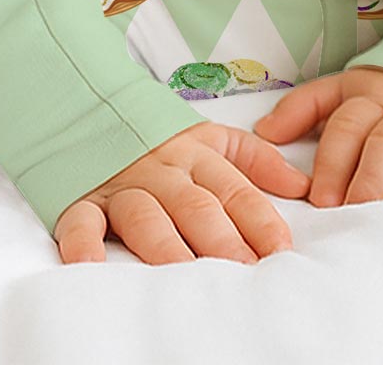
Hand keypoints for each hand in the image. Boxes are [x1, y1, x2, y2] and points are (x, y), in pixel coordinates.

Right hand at [53, 122, 309, 265]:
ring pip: (146, 214)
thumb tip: (301, 185)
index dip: (258, 219)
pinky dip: (83, 242)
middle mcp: (162, 171)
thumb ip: (256, 160)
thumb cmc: (161, 138)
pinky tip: (91, 264)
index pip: (234, 190)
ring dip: (166, 244)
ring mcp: (121, 185)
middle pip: (194, 205)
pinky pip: (81, 220)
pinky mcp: (83, 199)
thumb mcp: (211, 138)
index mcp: (196, 155)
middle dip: (220, 237)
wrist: (92, 110)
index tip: (279, 248)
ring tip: (184, 272)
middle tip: (240, 268)